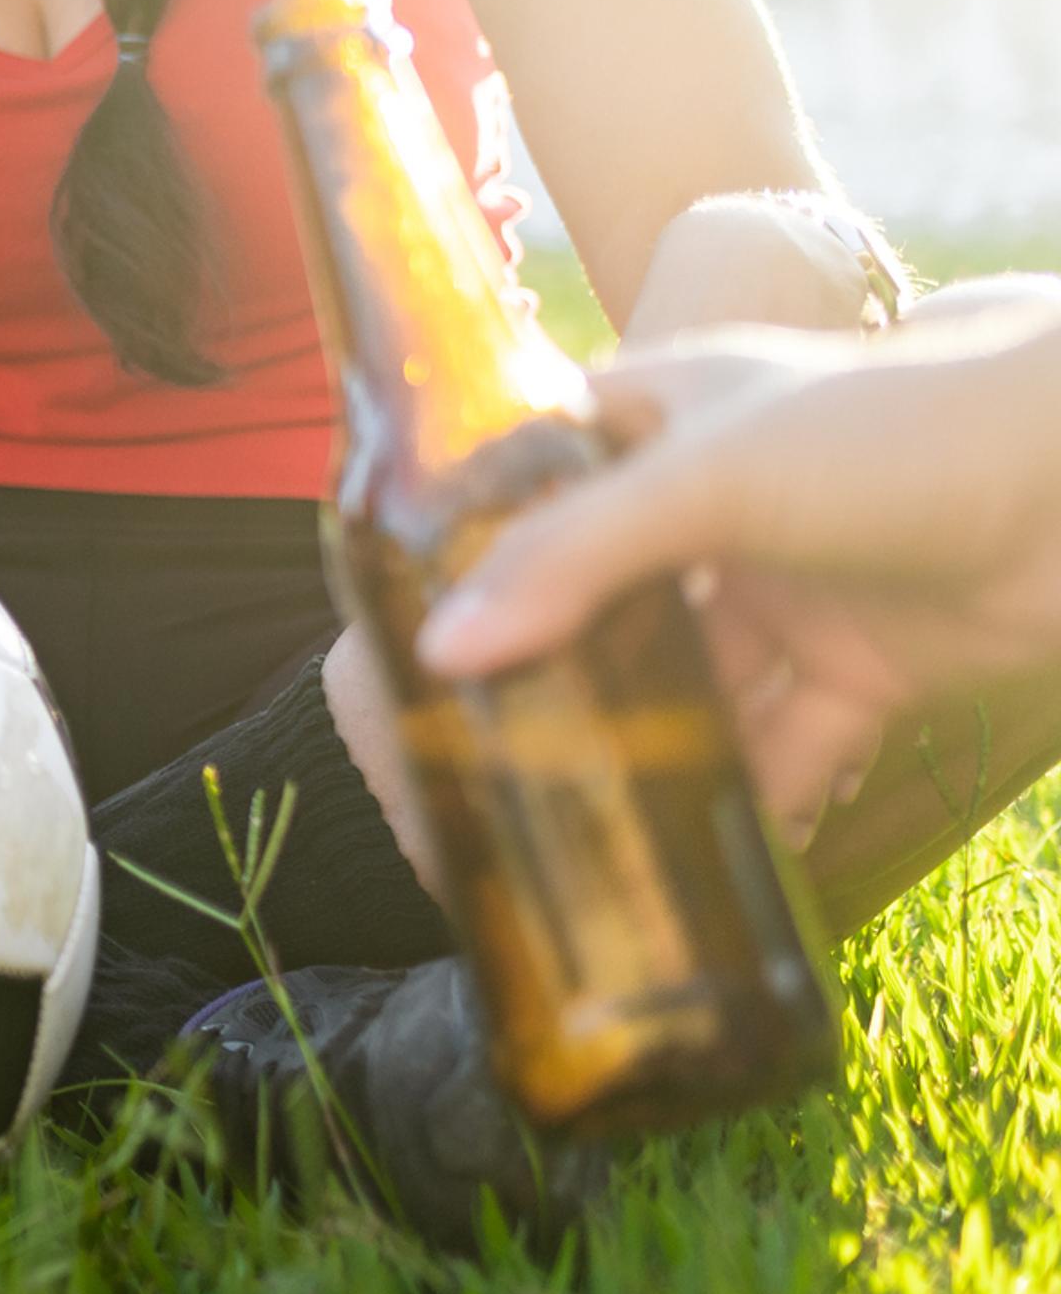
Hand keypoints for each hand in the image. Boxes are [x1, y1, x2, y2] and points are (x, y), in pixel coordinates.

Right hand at [417, 299, 1060, 837]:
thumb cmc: (894, 429)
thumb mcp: (705, 476)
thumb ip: (570, 559)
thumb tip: (441, 652)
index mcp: (650, 423)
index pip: (521, 491)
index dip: (456, 567)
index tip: (399, 652)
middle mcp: (704, 507)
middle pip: (596, 608)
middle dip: (542, 686)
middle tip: (468, 773)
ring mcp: (781, 591)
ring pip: (686, 690)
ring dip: (641, 757)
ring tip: (562, 837)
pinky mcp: (858, 668)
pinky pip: (785, 750)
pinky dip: (751, 807)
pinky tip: (695, 869)